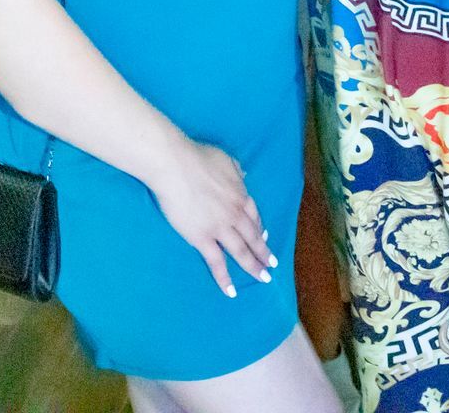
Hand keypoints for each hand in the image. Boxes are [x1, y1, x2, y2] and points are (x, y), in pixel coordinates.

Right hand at [148, 138, 274, 297]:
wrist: (176, 166)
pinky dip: (224, 278)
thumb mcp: (225, 159)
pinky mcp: (202, 238)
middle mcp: (235, 214)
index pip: (254, 216)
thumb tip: (244, 175)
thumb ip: (236, 170)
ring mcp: (220, 228)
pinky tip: (231, 291)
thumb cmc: (198, 158)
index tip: (265, 238)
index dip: (260, 229)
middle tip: (272, 266)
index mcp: (240, 195)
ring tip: (262, 279)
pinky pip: (216, 262)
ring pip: (241, 252)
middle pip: (253, 237)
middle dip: (264, 253)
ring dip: (253, 267)